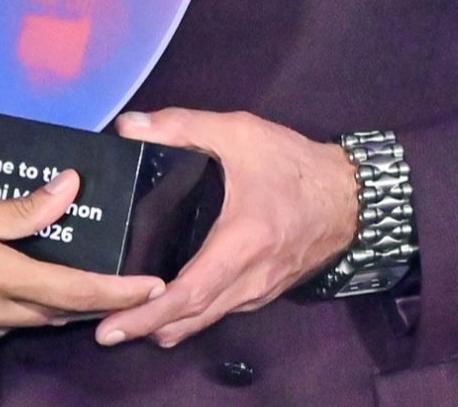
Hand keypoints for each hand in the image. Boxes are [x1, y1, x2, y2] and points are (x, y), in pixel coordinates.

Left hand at [93, 108, 359, 349]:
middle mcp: (250, 280)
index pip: (188, 293)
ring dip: (168, 325)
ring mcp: (259, 290)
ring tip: (129, 321)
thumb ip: (184, 126)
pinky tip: (170, 306)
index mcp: (241, 244)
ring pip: (207, 318)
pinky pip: (223, 310)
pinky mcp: (265, 290)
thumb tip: (129, 126)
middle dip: (147, 328)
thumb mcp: (240, 133)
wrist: (350, 195)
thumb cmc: (294, 166)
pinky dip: (193, 315)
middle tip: (107, 331)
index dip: (147, 313)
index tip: (113, 325)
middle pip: (192, 318)